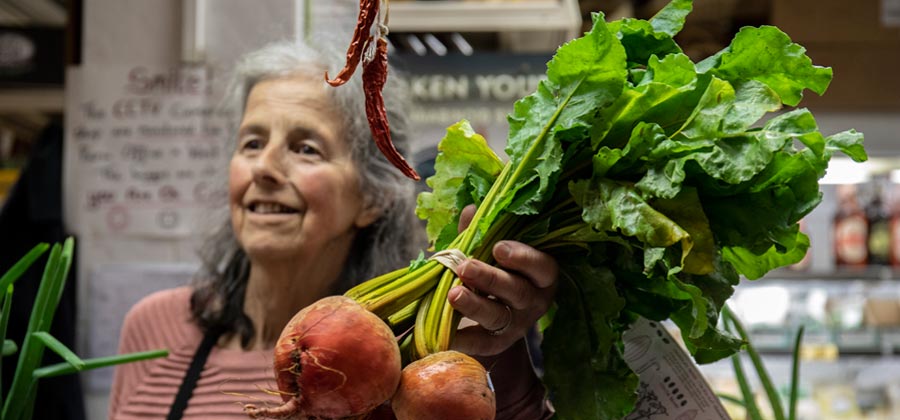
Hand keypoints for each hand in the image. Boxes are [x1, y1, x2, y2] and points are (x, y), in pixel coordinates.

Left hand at [447, 205, 558, 355]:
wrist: (496, 312)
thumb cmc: (496, 269)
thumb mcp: (491, 250)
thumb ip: (482, 233)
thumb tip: (471, 210)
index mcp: (541, 274)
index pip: (542, 266)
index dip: (523, 257)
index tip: (499, 248)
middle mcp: (534, 301)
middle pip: (517, 291)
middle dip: (490, 278)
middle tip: (465, 267)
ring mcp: (517, 324)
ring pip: (498, 316)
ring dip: (474, 305)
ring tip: (452, 294)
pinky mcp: (498, 343)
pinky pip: (482, 343)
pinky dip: (462, 338)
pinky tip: (444, 332)